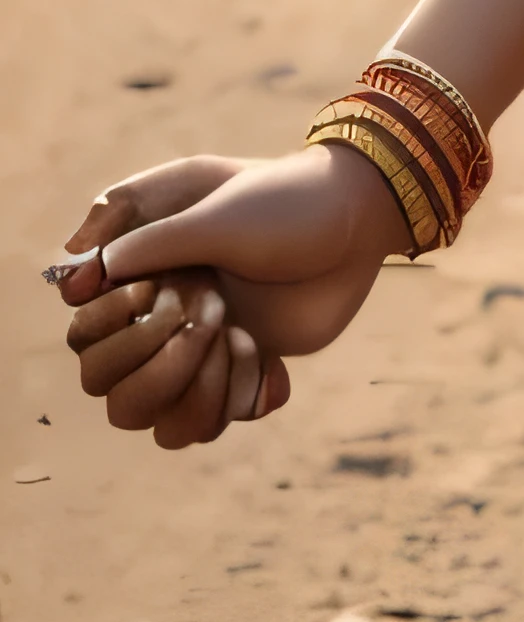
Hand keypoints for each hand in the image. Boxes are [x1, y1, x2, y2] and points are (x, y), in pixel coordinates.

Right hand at [51, 144, 408, 449]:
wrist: (356, 219)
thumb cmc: (280, 199)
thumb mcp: (209, 208)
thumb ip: (141, 243)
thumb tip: (70, 283)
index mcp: (138, 277)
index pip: (83, 336)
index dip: (114, 326)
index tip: (158, 288)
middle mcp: (158, 319)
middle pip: (106, 386)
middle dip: (162, 357)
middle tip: (215, 309)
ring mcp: (198, 351)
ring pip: (151, 418)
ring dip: (195, 388)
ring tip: (242, 341)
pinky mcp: (237, 373)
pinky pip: (208, 422)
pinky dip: (235, 398)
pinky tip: (269, 360)